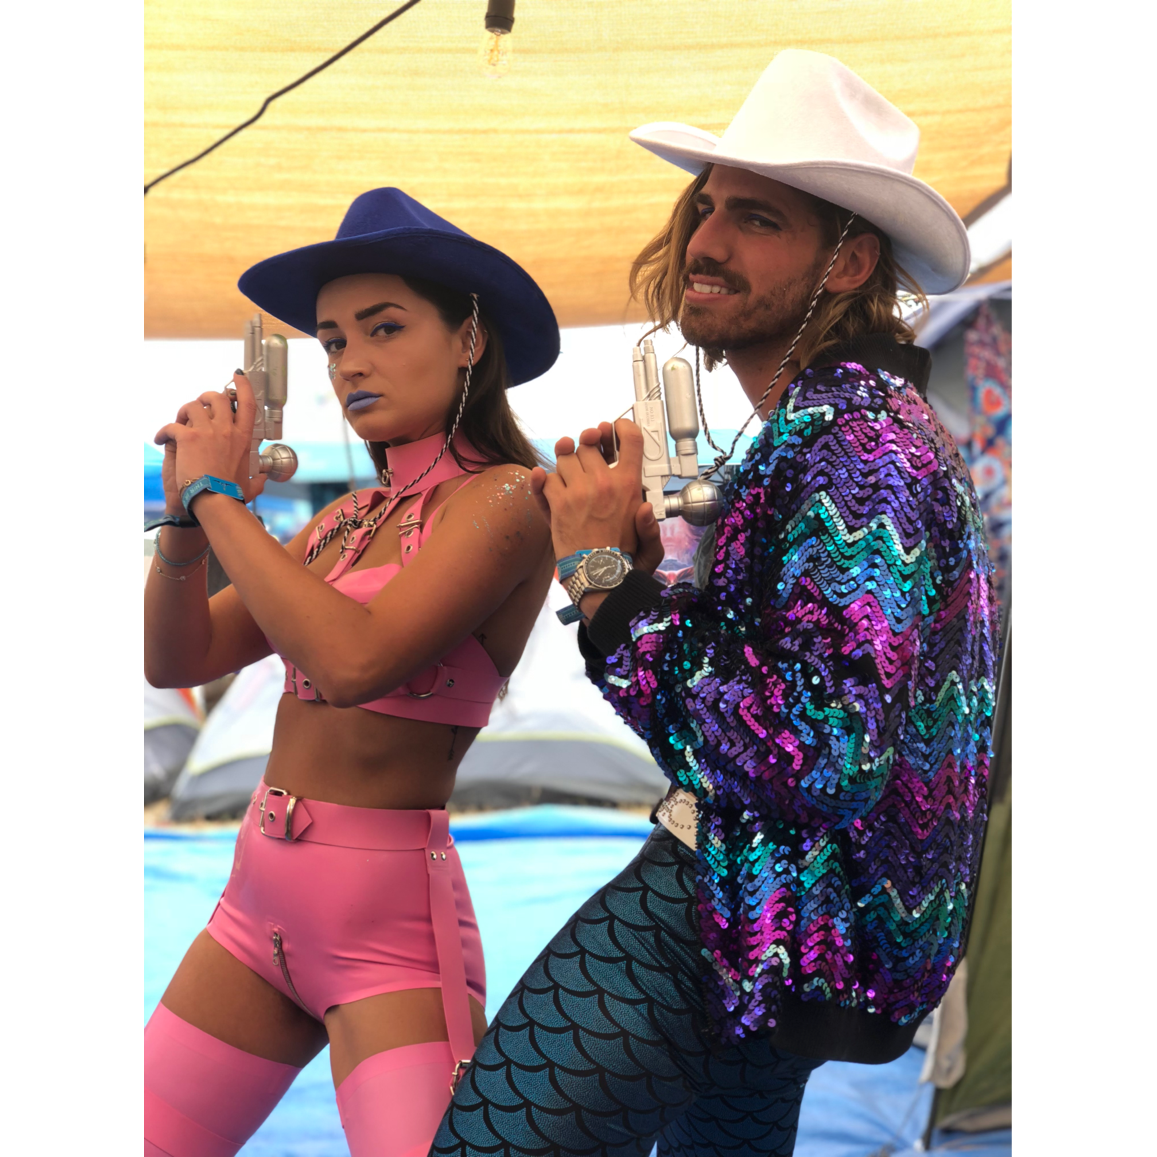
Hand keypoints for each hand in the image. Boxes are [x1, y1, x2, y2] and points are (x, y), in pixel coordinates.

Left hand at [154, 373, 267, 509]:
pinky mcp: (187, 438)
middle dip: (206, 396)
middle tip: (200, 404)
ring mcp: (207, 432)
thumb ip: (258, 481)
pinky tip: (161, 440)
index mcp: (243, 438)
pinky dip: (163, 432)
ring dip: (184, 411)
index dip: (243, 385)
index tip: (237, 376)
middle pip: (217, 397)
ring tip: (179, 423)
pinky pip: (171, 426)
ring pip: (192, 406)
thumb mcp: (250, 485)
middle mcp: (227, 430)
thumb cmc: (232, 494)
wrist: (214, 500)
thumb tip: (263, 480)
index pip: (247, 403)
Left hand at [529, 418, 662, 573]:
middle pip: (589, 444)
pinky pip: (545, 478)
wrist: (599, 579)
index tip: (613, 428)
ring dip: (565, 463)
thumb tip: (646, 507)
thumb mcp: (651, 545)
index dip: (621, 428)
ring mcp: (578, 491)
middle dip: (586, 445)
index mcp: (629, 486)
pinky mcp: (558, 504)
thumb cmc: (623, 560)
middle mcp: (603, 483)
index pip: (630, 441)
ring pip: (565, 458)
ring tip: (568, 475)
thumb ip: (651, 525)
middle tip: (586, 452)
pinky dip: (542, 479)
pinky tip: (546, 482)